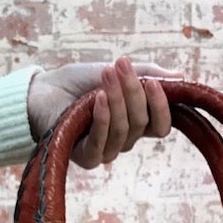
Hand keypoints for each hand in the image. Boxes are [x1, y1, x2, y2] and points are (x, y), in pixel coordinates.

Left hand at [27, 58, 182, 168]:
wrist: (41, 91)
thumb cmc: (77, 82)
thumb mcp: (116, 71)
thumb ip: (147, 74)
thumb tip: (180, 76)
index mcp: (135, 123)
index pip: (161, 126)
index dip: (162, 107)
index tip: (154, 82)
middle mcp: (124, 140)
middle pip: (142, 123)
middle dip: (133, 91)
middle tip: (119, 64)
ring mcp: (106, 151)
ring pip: (124, 130)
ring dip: (117, 98)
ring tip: (104, 74)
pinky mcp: (87, 158)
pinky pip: (103, 143)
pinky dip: (103, 118)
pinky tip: (98, 98)